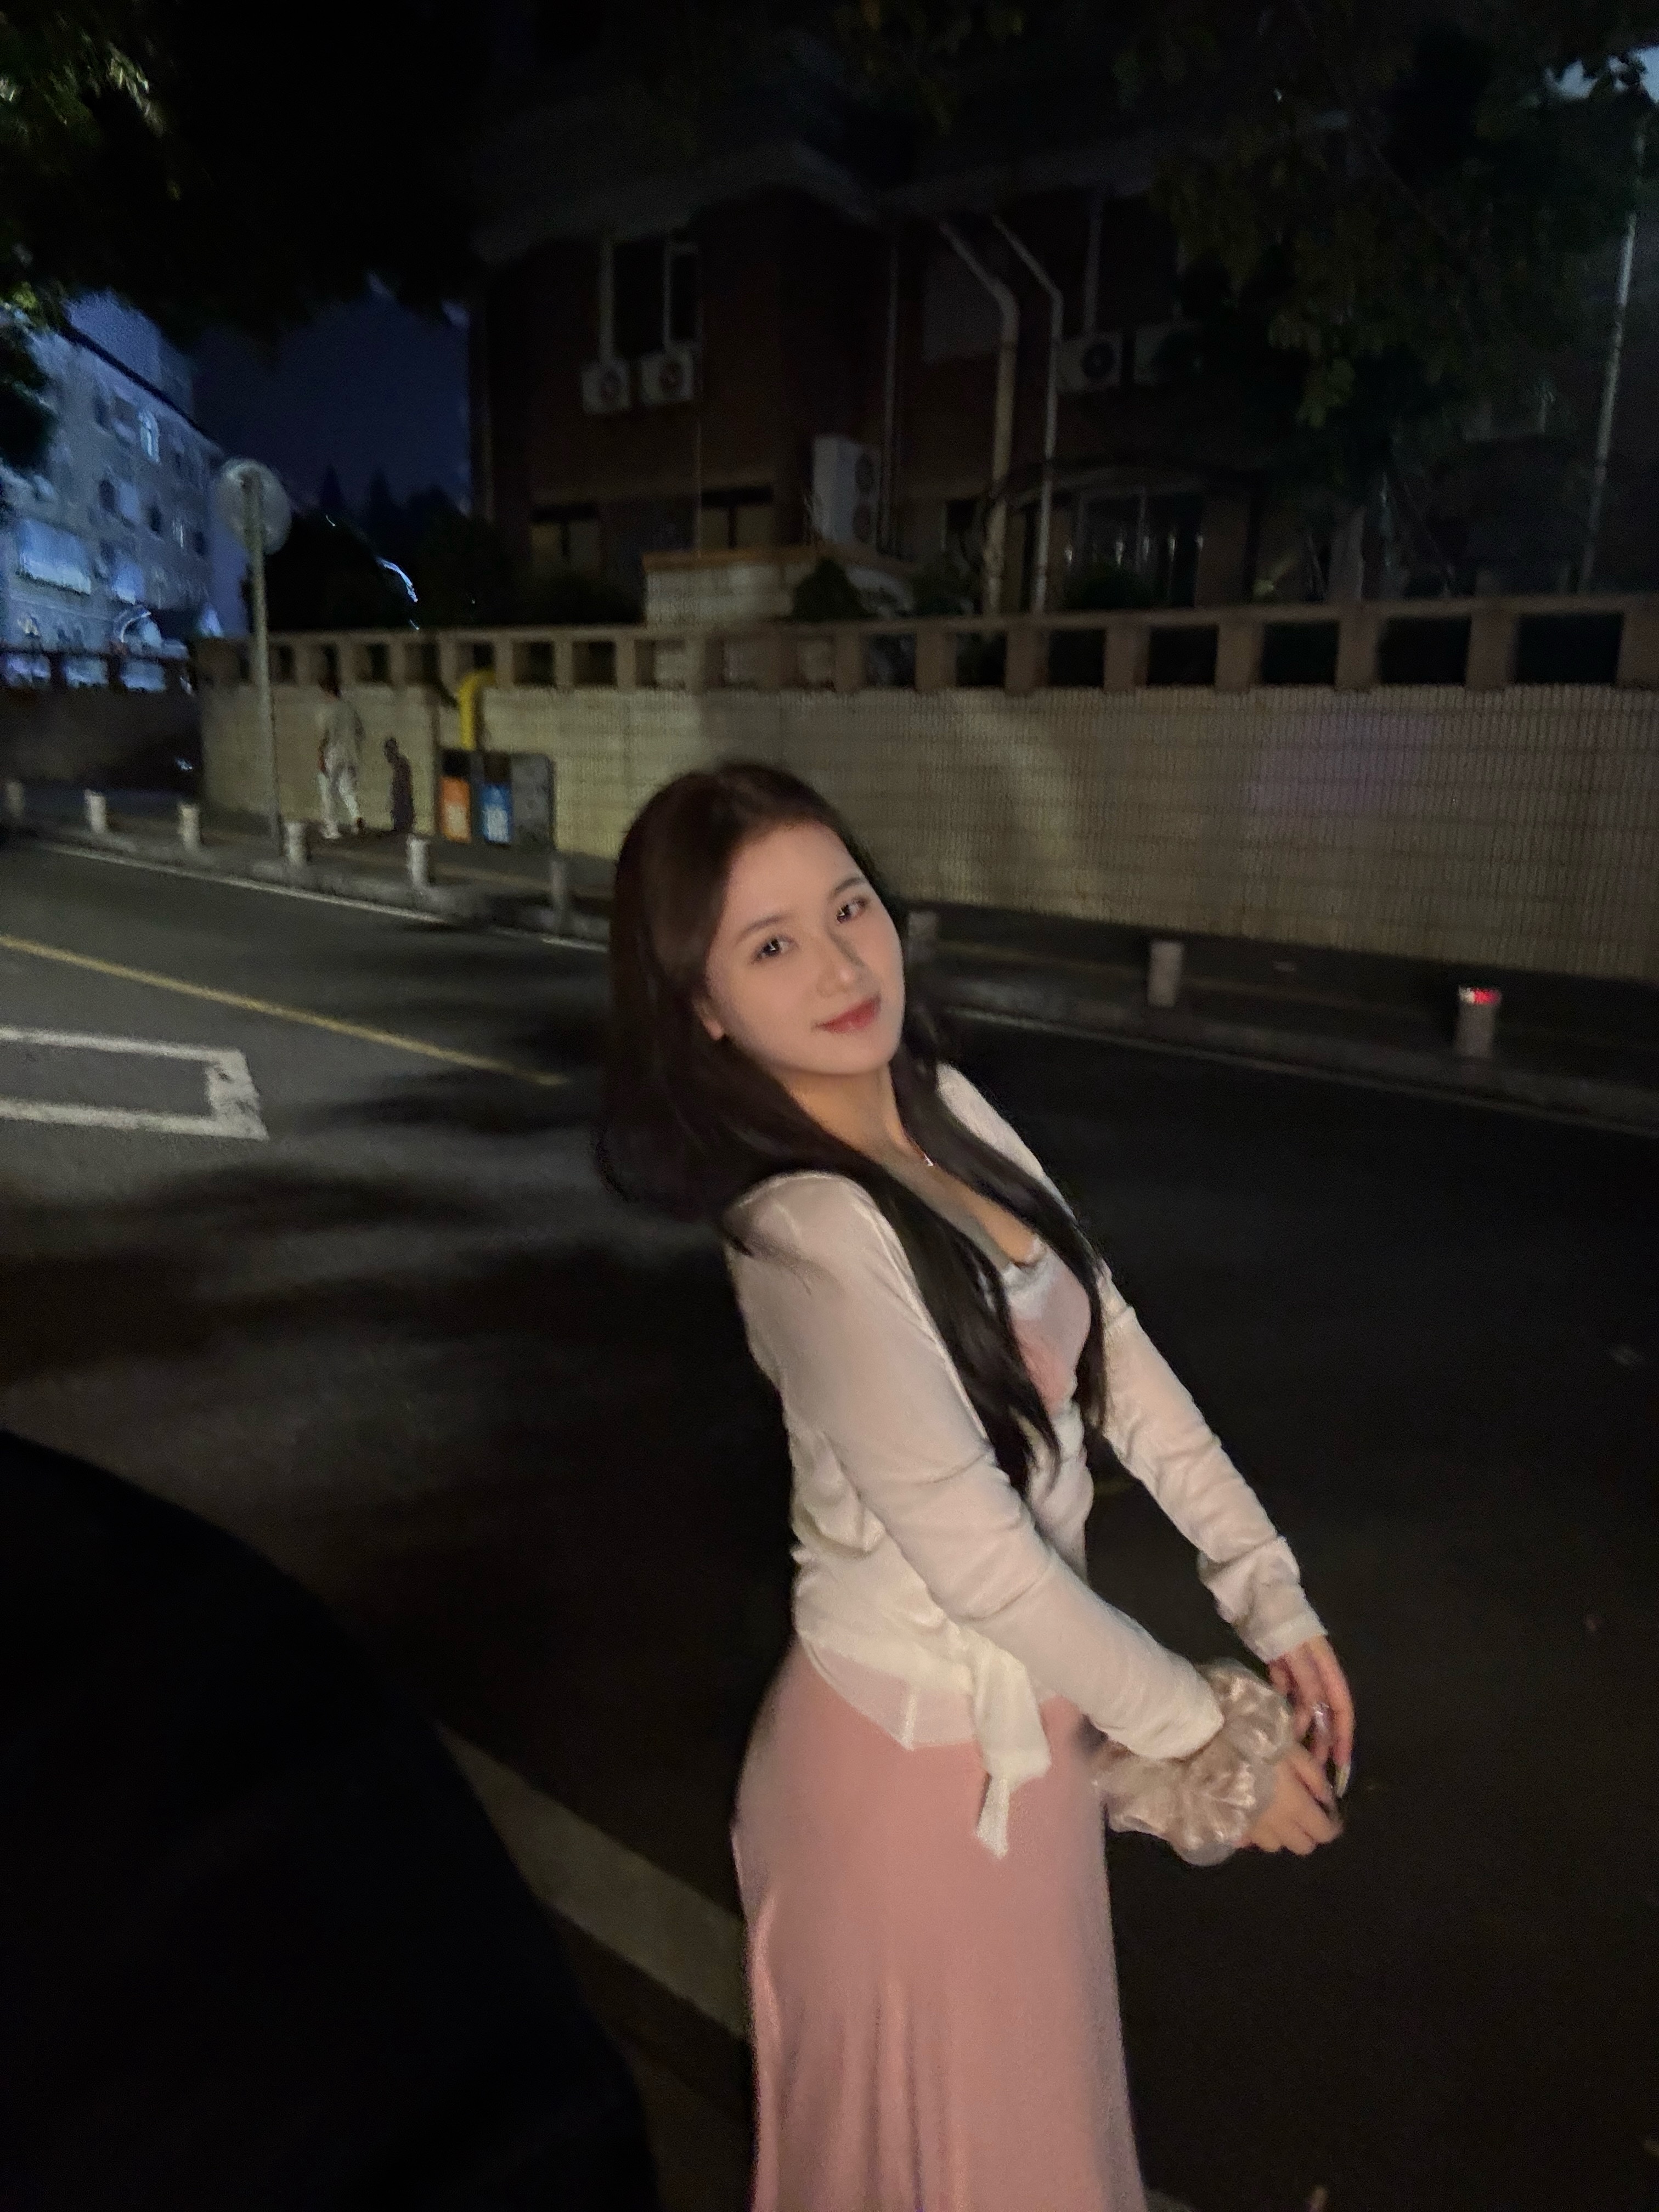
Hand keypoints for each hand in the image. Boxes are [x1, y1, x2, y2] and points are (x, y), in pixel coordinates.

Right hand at [1243, 1743, 1342, 1855]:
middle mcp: (1278, 1826)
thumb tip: (1328, 1800)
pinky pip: (1250, 1841)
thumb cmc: (1259, 1747)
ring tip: (1276, 1815)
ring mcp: (1253, 1830)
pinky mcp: (1233, 1828)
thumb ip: (1315, 1778)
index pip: (1323, 1833)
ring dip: (1281, 1835)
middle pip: (1302, 1847)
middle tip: (1304, 1814)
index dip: (1331, 1826)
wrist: (1214, 1750)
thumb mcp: (1295, 1752)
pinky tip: (1253, 1817)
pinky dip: (1255, 1834)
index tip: (1329, 1814)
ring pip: (1275, 1846)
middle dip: (1308, 1834)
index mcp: (1296, 1807)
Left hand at [1267, 1635, 1354, 1795]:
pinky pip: (1285, 1691)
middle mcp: (1316, 1669)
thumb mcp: (1295, 1653)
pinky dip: (1283, 1707)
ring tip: (1294, 1752)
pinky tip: (1276, 1724)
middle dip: (1323, 1738)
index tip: (1341, 1764)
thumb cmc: (1280, 1621)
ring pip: (1304, 1704)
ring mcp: (1296, 1666)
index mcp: (1327, 1666)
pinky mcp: (1278, 1662)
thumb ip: (1307, 1683)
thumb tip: (1313, 1716)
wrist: (1255, 1592)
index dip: (1343, 1736)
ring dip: (1301, 1726)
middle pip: (1324, 1710)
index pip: (1342, 1707)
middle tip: (1315, 1768)